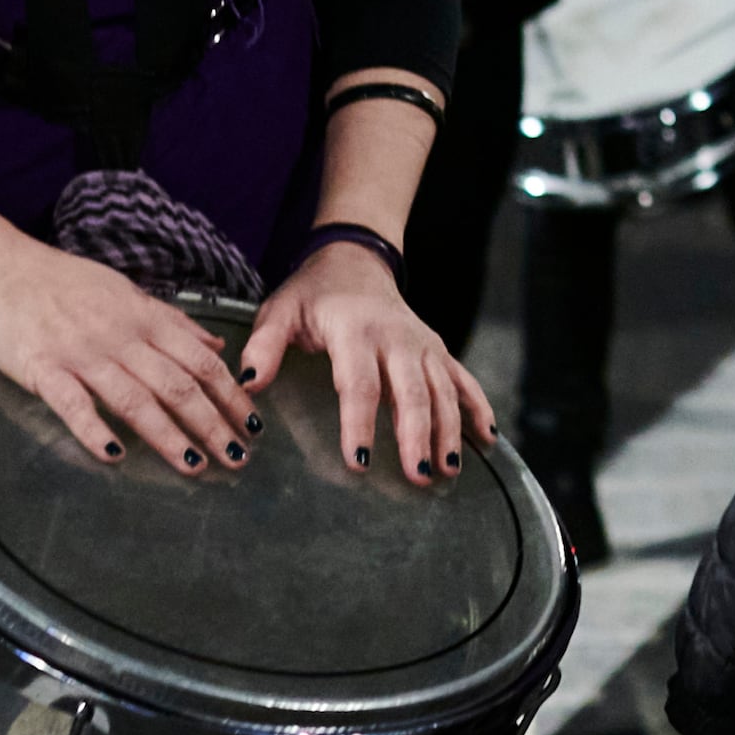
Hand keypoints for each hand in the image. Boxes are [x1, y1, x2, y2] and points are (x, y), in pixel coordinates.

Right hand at [0, 235, 260, 472]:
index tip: (252, 424)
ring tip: (194, 466)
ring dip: (168, 436)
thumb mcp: (123, 290)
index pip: (199, 361)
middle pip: (177, 385)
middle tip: (237, 456)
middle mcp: (120, 336)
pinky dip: (95, 430)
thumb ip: (170, 321)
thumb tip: (214, 346)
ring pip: (135, 399)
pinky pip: (73, 404)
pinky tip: (114, 457)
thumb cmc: (58, 279)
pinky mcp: (42, 367)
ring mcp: (81, 353)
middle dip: (212, 424)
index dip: (230, 394)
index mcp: (142, 317)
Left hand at [243, 238, 497, 482]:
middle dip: (416, 436)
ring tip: (447, 470)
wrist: (356, 258)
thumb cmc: (313, 293)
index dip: (360, 423)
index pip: (360, 384)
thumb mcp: (280, 311)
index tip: (358, 461)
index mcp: (355, 330)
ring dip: (448, 430)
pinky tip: (486, 439)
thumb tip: (248, 383)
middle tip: (417, 476)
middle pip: (412, 392)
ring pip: (442, 390)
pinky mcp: (437, 348)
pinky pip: (463, 379)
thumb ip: (263, 346)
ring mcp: (422, 343)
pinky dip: (478, 407)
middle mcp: (396, 337)